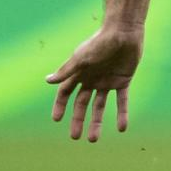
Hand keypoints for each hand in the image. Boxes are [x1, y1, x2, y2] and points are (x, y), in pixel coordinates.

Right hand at [46, 26, 142, 141]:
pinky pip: (122, 101)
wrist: (124, 32)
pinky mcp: (123, 81)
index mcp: (79, 73)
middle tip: (75, 137)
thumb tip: (47, 81)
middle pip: (82, 104)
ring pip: (100, 106)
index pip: (65, 92)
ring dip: (97, 122)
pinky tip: (122, 128)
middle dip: (78, 120)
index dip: (60, 106)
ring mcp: (107, 81)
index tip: (57, 119)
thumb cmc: (100, 42)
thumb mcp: (82, 58)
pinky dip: (122, 114)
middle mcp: (91, 79)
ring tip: (93, 139)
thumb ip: (66, 71)